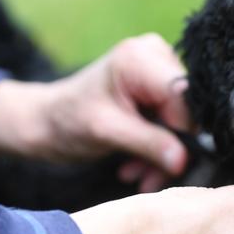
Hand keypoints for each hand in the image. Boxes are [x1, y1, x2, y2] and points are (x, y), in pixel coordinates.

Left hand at [0, 33, 191, 189]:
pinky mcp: (157, 87)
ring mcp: (158, 69)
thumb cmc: (67, 119)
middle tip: (146, 179)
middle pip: (186, 109)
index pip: (183, 96)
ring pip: (182, 121)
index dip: (183, 131)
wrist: (47, 120)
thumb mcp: (106, 132)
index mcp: (140, 57)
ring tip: (136, 175)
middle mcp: (155, 54)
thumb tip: (184, 160)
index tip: (170, 163)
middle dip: (169, 148)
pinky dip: (157, 148)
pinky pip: (173, 123)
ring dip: (161, 155)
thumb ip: (147, 143)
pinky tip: (136, 165)